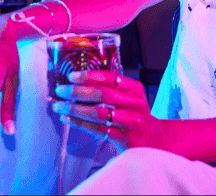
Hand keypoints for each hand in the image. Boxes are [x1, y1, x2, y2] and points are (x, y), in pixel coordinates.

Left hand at [50, 70, 166, 150]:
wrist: (156, 140)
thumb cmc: (136, 115)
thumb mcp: (131, 98)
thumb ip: (113, 89)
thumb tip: (80, 81)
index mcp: (135, 89)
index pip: (110, 78)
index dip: (89, 76)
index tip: (72, 76)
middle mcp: (135, 104)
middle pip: (102, 94)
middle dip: (77, 92)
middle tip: (61, 90)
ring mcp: (131, 122)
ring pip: (98, 113)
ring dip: (75, 109)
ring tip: (59, 106)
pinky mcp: (124, 139)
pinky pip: (98, 130)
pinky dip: (80, 124)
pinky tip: (68, 119)